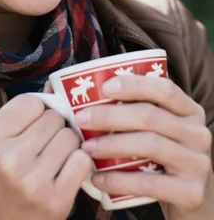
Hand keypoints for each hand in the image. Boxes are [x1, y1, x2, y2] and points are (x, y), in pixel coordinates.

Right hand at [0, 86, 92, 219]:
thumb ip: (21, 113)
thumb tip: (55, 84)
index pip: (31, 102)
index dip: (38, 110)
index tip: (34, 124)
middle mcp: (9, 159)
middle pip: (54, 118)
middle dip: (55, 127)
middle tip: (46, 144)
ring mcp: (33, 181)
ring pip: (70, 137)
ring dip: (69, 145)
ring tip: (55, 158)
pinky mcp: (56, 201)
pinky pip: (82, 161)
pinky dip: (79, 163)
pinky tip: (67, 171)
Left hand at [75, 75, 213, 219]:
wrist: (190, 197)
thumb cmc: (164, 155)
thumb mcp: (160, 128)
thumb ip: (138, 110)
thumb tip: (90, 94)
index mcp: (189, 110)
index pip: (164, 89)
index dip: (134, 85)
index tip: (104, 87)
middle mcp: (198, 133)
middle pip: (150, 116)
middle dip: (111, 116)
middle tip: (82, 119)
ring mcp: (198, 163)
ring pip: (149, 145)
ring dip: (111, 145)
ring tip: (87, 149)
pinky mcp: (191, 191)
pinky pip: (149, 183)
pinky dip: (119, 179)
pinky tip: (98, 178)